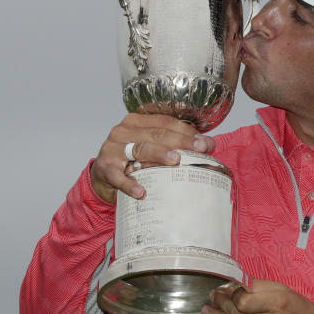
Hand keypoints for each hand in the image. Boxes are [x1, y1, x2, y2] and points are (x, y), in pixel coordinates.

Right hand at [89, 113, 215, 202]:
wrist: (104, 177)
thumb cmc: (132, 160)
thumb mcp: (153, 148)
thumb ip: (176, 144)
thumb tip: (208, 143)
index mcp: (137, 121)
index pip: (165, 122)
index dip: (186, 131)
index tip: (204, 142)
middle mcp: (123, 131)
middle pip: (156, 134)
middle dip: (181, 141)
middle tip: (199, 150)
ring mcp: (113, 148)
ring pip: (140, 148)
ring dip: (159, 154)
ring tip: (176, 160)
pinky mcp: (105, 168)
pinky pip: (118, 176)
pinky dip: (130, 184)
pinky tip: (141, 191)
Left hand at [201, 278, 313, 313]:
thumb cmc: (302, 312)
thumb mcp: (285, 291)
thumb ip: (258, 287)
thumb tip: (233, 285)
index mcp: (278, 304)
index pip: (242, 299)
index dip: (229, 294)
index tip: (224, 288)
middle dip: (219, 304)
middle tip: (211, 297)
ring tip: (206, 311)